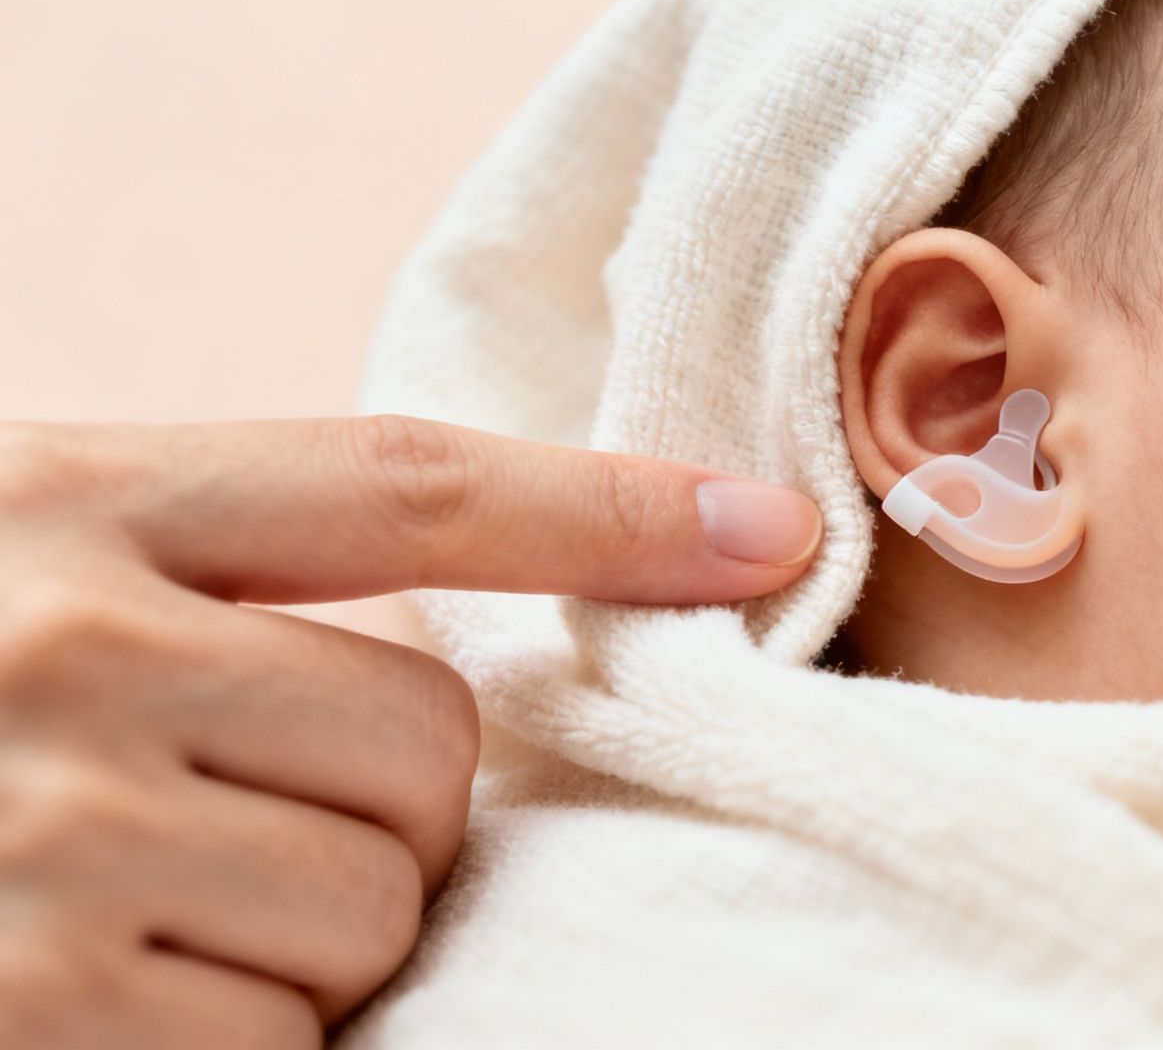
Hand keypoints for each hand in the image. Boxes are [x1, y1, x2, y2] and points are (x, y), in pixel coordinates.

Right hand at [0, 415, 821, 1048]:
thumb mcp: (26, 577)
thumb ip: (219, 584)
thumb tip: (471, 654)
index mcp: (68, 501)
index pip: (408, 484)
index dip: (611, 505)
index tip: (772, 526)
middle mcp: (61, 644)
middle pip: (425, 743)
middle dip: (379, 811)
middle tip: (225, 822)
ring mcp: (42, 834)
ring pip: (374, 901)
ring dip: (306, 937)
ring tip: (135, 913)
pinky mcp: (38, 1015)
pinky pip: (285, 1037)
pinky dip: (237, 1039)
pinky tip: (103, 1001)